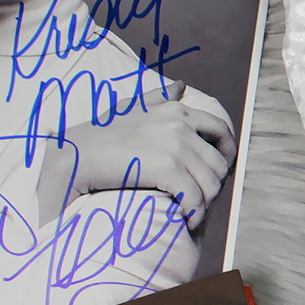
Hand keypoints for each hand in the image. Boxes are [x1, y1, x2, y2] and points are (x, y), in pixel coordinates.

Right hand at [35, 81, 237, 227]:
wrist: (76, 154)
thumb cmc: (100, 134)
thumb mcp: (131, 106)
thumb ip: (159, 96)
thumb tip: (181, 85)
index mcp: (176, 110)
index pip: (220, 128)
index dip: (228, 151)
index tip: (221, 170)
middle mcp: (180, 125)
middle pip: (219, 161)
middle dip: (214, 184)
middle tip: (201, 199)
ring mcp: (175, 146)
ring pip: (211, 183)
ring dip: (205, 203)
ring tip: (193, 213)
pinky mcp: (167, 168)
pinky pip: (195, 197)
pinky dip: (194, 213)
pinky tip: (186, 219)